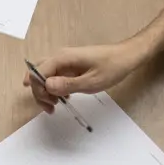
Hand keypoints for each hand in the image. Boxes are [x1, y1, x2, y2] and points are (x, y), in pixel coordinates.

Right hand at [24, 42, 145, 112]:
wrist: (126, 56)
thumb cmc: (112, 67)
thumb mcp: (91, 81)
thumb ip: (67, 85)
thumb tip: (47, 87)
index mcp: (62, 58)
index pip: (37, 73)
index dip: (39, 91)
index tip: (51, 104)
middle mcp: (60, 57)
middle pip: (37, 73)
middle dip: (39, 92)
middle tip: (51, 107)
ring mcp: (64, 61)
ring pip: (44, 75)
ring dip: (45, 91)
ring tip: (56, 104)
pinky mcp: (70, 65)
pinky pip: (54, 76)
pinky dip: (54, 88)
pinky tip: (64, 97)